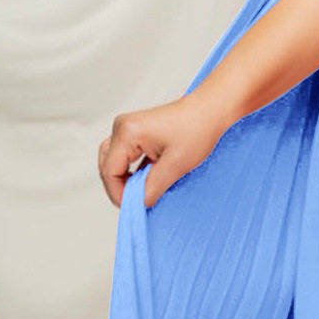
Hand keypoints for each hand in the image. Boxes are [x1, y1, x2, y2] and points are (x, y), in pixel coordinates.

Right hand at [96, 90, 232, 209]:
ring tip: (141, 192)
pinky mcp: (136, 131)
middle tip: (138, 202)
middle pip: (107, 166)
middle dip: (119, 187)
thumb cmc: (198, 130)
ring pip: (113, 161)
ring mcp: (128, 128)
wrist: (211, 110)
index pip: (109, 171)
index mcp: (128, 132)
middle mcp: (122, 127)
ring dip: (124, 179)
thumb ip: (153, 187)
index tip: (135, 207)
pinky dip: (131, 170)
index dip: (118, 193)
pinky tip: (145, 181)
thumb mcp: (176, 165)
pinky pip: (124, 155)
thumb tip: (139, 203)